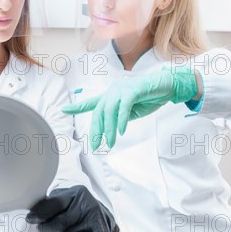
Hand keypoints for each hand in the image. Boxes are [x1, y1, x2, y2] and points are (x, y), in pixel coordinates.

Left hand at [26, 185, 118, 231]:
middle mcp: (87, 205)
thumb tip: (33, 212)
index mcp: (76, 193)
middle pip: (60, 222)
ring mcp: (95, 220)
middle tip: (42, 229)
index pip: (55, 203)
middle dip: (46, 228)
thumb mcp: (66, 197)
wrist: (103, 213)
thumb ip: (51, 202)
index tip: (31, 219)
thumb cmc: (80, 206)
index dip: (40, 213)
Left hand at [63, 67, 197, 148]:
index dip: (77, 107)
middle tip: (96, 145)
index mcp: (111, 95)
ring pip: (110, 111)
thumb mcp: (133, 111)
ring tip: (110, 143)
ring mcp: (122, 89)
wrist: (167, 86)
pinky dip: (122, 120)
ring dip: (109, 129)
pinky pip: (124, 106)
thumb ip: (120, 116)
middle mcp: (113, 91)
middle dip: (96, 130)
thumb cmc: (150, 98)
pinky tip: (121, 131)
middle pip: (99, 112)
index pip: (91, 102)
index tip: (63, 109)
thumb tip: (112, 127)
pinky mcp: (134, 90)